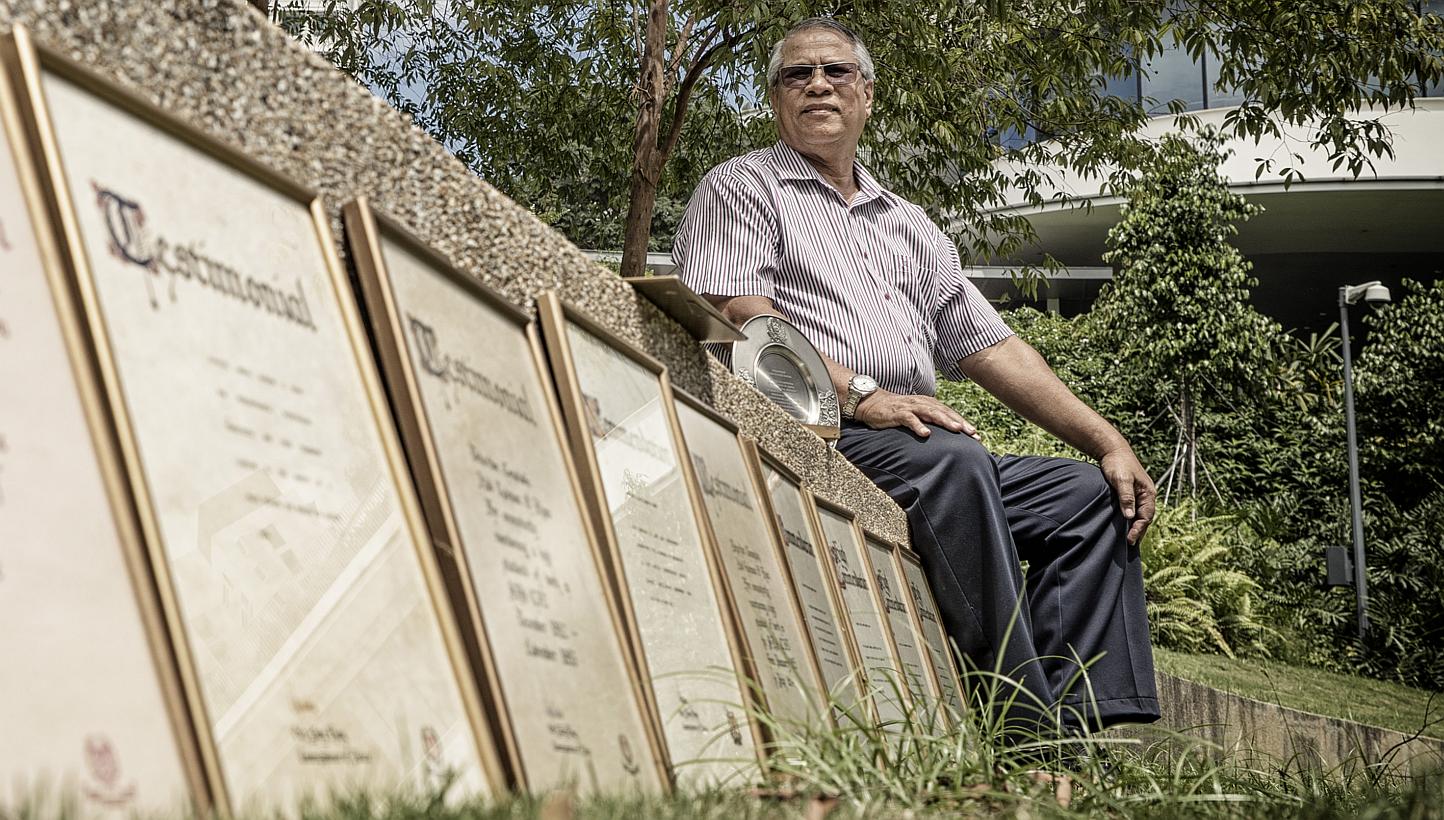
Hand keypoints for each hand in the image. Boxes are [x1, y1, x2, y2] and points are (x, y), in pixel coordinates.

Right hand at [853, 389, 981, 440]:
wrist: (873, 403)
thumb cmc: (897, 411)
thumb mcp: (917, 414)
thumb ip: (930, 421)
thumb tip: (946, 434)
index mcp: (929, 404)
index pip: (949, 413)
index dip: (963, 423)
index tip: (976, 436)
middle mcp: (922, 403)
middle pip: (944, 412)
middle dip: (959, 422)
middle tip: (972, 433)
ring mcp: (910, 407)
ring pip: (931, 413)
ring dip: (944, 421)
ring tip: (956, 430)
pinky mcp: (898, 413)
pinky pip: (909, 419)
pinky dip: (918, 426)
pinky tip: (926, 434)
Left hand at [1100, 446, 1154, 544]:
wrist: (1111, 451)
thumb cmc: (1117, 463)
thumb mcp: (1122, 479)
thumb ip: (1126, 497)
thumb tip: (1129, 516)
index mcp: (1148, 493)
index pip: (1146, 516)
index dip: (1139, 529)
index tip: (1131, 539)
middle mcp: (1146, 496)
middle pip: (1144, 518)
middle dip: (1138, 531)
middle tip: (1129, 545)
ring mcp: (1138, 495)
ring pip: (1138, 515)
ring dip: (1134, 527)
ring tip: (1128, 541)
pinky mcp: (1129, 495)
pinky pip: (1132, 510)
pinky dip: (1129, 520)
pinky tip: (1123, 527)